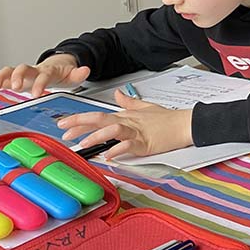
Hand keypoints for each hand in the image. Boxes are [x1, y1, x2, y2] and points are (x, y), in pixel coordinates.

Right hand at [0, 54, 90, 95]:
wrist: (56, 66)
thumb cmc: (61, 73)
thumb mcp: (73, 75)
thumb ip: (78, 74)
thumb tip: (86, 69)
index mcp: (47, 71)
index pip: (43, 76)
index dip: (39, 84)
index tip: (36, 94)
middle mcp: (33, 70)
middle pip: (22, 68)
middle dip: (17, 77)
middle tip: (15, 87)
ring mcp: (22, 73)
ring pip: (9, 71)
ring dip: (0, 77)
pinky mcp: (14, 77)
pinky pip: (2, 77)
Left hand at [57, 89, 193, 157]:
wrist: (186, 123)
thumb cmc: (168, 119)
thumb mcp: (146, 107)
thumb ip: (129, 102)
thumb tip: (118, 94)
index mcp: (126, 115)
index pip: (98, 116)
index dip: (79, 119)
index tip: (64, 124)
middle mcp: (129, 122)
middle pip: (100, 119)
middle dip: (80, 124)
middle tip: (64, 130)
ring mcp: (137, 132)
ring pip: (113, 130)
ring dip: (97, 136)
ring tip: (83, 144)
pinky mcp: (146, 143)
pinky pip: (129, 145)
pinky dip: (118, 150)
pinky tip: (109, 155)